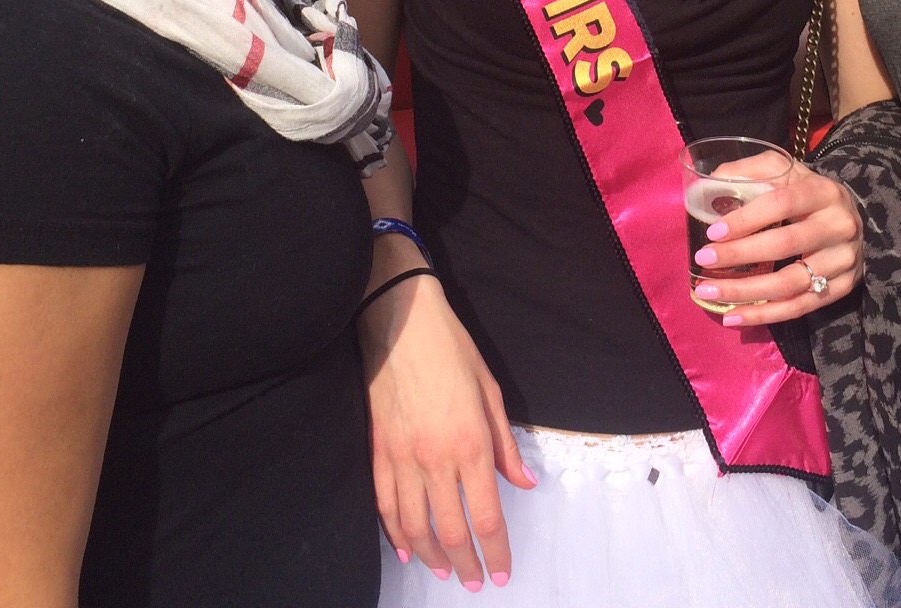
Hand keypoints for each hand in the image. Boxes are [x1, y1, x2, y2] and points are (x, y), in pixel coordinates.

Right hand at [359, 275, 534, 589]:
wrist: (399, 320)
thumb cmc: (451, 348)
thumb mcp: (490, 391)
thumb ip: (506, 445)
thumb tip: (523, 484)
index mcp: (471, 443)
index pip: (487, 516)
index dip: (496, 552)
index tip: (502, 573)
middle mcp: (436, 458)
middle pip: (451, 531)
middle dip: (465, 564)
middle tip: (474, 581)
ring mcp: (402, 457)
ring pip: (414, 526)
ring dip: (431, 556)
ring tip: (443, 571)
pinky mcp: (377, 450)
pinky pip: (385, 504)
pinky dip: (395, 533)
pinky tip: (406, 548)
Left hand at [691, 162, 863, 326]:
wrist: (854, 222)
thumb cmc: (809, 195)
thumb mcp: (788, 172)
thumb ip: (752, 171)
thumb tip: (711, 182)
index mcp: (823, 192)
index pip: (781, 203)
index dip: (746, 218)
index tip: (712, 232)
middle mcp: (838, 226)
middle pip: (785, 244)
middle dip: (739, 254)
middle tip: (703, 260)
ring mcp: (843, 260)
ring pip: (790, 282)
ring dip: (745, 291)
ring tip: (708, 292)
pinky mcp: (842, 288)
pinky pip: (799, 307)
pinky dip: (764, 315)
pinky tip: (734, 316)